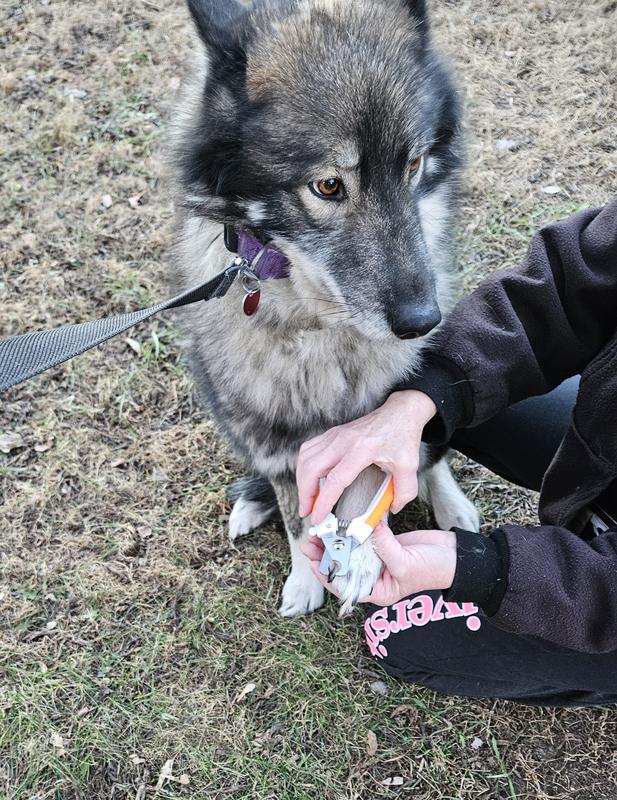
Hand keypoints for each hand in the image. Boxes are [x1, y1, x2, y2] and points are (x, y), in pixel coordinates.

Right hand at [296, 390, 436, 522]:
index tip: (318, 517)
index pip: (335, 479)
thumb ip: (404, 492)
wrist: (400, 411)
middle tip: (307, 512)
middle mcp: (343, 441)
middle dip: (304, 494)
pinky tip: (309, 479)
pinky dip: (304, 467)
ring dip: (301, 481)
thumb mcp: (410, 466)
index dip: (323, 501)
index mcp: (362, 449)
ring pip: (305, 458)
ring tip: (307, 498)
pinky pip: (308, 450)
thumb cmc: (403, 435)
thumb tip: (392, 509)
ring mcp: (335, 435)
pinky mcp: (332, 434)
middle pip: (311, 468)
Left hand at [301, 523, 456, 606]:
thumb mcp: (405, 563)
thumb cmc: (434, 569)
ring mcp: (378, 559)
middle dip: (327, 554)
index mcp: (377, 591)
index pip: (345, 586)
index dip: (327, 574)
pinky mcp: (384, 543)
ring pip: (351, 550)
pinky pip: (365, 537)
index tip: (314, 561)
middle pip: (344, 566)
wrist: (455, 556)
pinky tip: (343, 521)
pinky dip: (354, 529)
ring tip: (321, 529)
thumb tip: (366, 528)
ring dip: (337, 540)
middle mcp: (374, 577)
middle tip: (311, 540)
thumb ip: (383, 548)